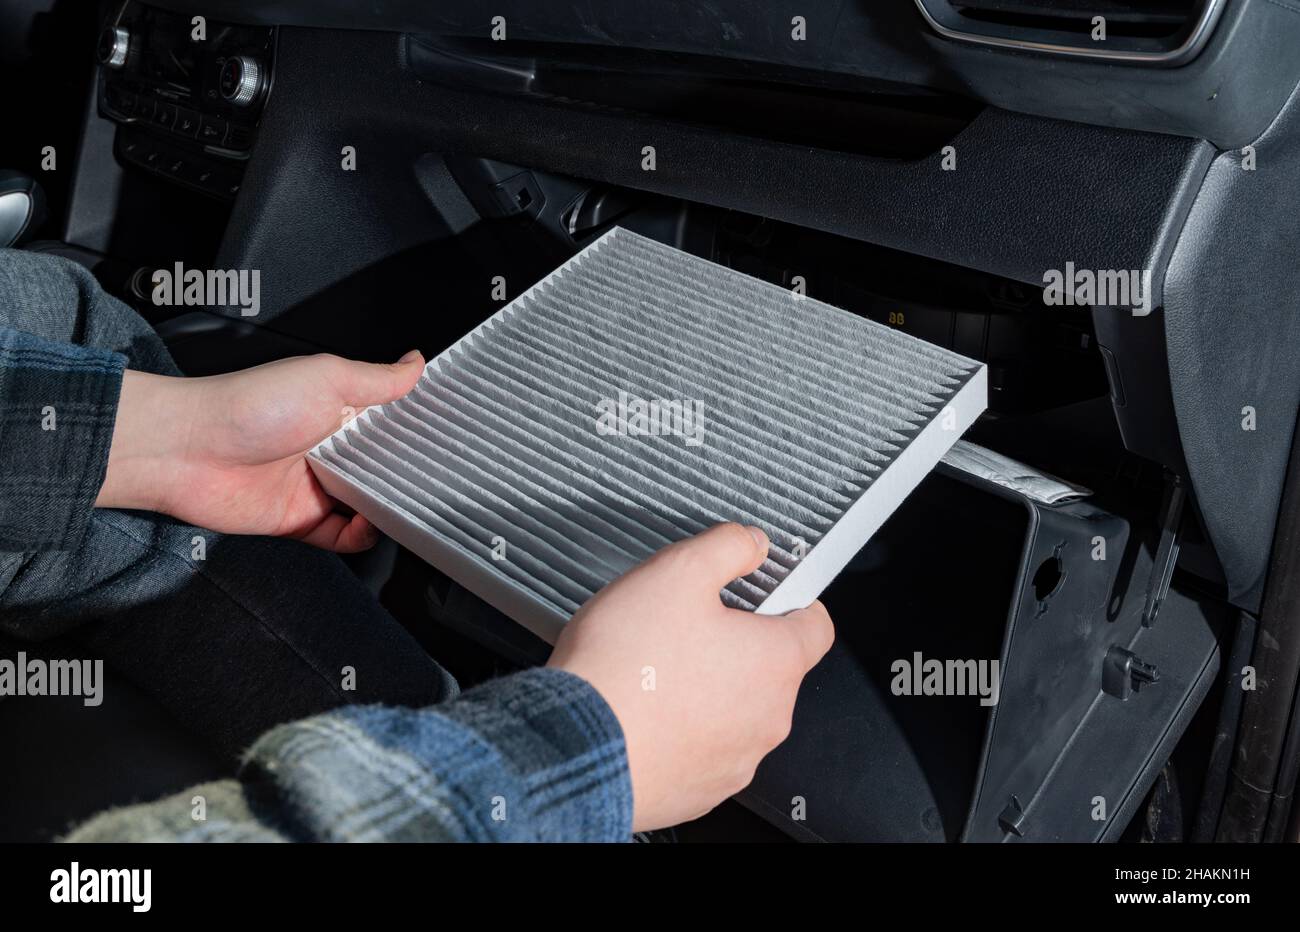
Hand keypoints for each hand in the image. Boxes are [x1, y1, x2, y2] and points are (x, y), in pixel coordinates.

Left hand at [96, 351, 424, 550]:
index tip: (446, 437)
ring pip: (368, 505)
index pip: (389, 422)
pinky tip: (370, 525)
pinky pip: (342, 537)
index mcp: (338, 410)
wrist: (190, 450)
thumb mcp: (328, 378)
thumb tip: (417, 362)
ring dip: (388, 509)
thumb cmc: (252, 405)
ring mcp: (315, 486)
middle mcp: (328, 448)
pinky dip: (362, 537)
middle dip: (408, 475)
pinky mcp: (300, 520)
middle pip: (383, 468)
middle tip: (434, 480)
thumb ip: (378, 378)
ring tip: (404, 506)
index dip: (416, 430)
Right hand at [547, 523, 834, 831]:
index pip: (817, 625)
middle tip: (685, 627)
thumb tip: (751, 543)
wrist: (576, 748)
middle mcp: (768, 719)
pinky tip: (643, 711)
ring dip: (707, 690)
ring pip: (735, 711)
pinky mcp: (700, 791)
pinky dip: (682, 730)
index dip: (790, 600)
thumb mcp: (676, 572)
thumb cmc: (626, 667)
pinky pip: (703, 749)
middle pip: (771, 668)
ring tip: (655, 671)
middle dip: (736, 645)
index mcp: (775, 662)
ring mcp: (736, 761)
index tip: (762, 592)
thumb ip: (726, 547)